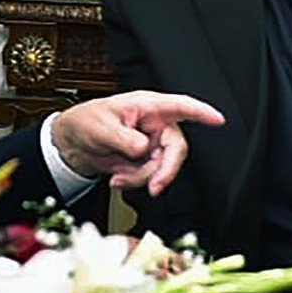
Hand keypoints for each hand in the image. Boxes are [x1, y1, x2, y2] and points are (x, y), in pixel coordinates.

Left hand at [48, 91, 224, 194]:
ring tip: (118, 177)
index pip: (179, 106)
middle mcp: (154, 125)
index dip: (201, 112)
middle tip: (154, 186)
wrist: (73, 144)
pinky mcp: (145, 161)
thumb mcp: (101, 127)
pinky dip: (135, 182)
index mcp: (147, 107)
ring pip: (163, 168)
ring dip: (141, 178)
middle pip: (176, 148)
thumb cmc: (87, 122)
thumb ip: (124, 138)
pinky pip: (150, 176)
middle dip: (165, 170)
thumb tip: (143, 149)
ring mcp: (151, 144)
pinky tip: (117, 178)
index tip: (218, 119)